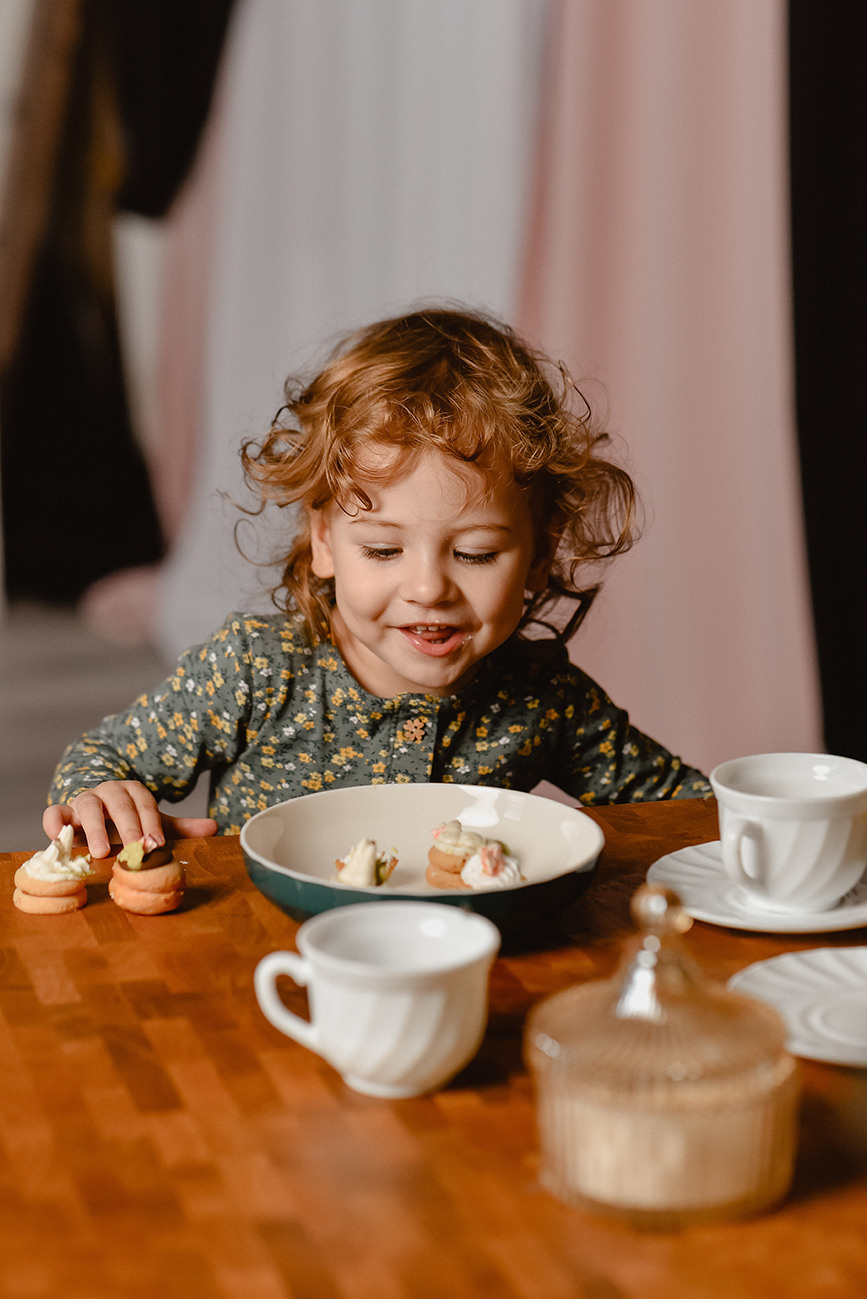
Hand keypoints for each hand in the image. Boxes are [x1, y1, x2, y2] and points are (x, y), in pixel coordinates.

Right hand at [43, 781, 217, 857]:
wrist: (95, 816)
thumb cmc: (127, 824)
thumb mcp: (152, 824)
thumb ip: (181, 827)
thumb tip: (215, 827)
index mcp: (133, 792)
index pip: (145, 803)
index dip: (151, 823)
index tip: (157, 844)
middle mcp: (108, 792)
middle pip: (119, 804)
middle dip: (128, 826)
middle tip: (135, 848)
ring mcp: (83, 800)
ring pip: (87, 805)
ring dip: (94, 828)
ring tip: (100, 852)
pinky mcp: (62, 812)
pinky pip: (54, 813)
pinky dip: (55, 823)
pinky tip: (59, 838)